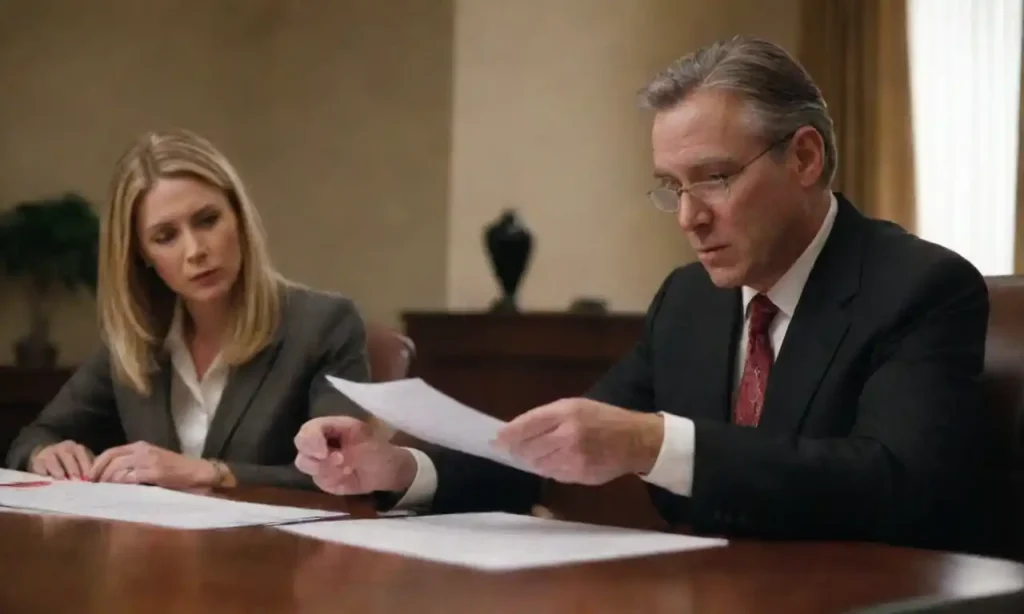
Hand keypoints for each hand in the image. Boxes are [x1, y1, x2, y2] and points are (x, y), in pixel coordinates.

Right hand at [29, 440, 93, 478]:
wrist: (46, 457)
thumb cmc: (69, 465)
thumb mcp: (80, 464)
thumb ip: (88, 470)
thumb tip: (96, 481)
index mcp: (77, 448)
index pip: (83, 456)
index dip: (87, 467)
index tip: (90, 479)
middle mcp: (64, 448)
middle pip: (69, 457)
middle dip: (74, 470)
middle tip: (77, 482)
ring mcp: (49, 453)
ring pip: (53, 461)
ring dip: (58, 471)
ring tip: (62, 481)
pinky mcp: (37, 461)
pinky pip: (40, 467)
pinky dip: (44, 473)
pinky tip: (48, 480)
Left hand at [87, 441, 216, 489]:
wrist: (199, 472)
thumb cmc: (176, 470)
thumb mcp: (152, 462)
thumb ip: (134, 465)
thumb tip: (110, 477)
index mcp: (141, 446)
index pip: (110, 452)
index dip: (96, 465)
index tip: (89, 479)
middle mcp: (143, 450)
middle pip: (110, 459)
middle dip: (98, 474)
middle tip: (93, 488)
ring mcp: (150, 460)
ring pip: (118, 467)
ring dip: (107, 481)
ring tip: (103, 492)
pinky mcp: (156, 472)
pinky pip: (131, 477)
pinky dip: (121, 484)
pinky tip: (118, 492)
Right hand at [294, 416, 416, 495]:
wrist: (386, 470)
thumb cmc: (374, 446)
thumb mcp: (359, 432)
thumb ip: (336, 434)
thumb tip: (321, 454)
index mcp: (326, 428)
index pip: (306, 431)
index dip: (310, 442)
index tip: (323, 453)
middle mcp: (317, 446)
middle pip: (301, 452)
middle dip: (319, 460)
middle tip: (341, 461)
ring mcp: (318, 464)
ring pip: (308, 469)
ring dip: (329, 470)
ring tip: (349, 468)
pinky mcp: (323, 480)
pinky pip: (320, 482)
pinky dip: (336, 479)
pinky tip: (349, 475)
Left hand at [495, 398, 663, 484]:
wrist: (637, 440)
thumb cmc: (603, 418)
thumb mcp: (575, 406)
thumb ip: (546, 417)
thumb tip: (514, 433)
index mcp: (566, 413)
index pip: (526, 426)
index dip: (507, 435)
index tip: (495, 441)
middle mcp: (568, 435)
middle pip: (527, 449)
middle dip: (519, 450)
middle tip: (517, 450)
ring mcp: (574, 458)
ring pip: (538, 465)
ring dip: (535, 461)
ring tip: (546, 453)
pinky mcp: (580, 476)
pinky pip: (553, 475)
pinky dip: (551, 469)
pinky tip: (561, 460)